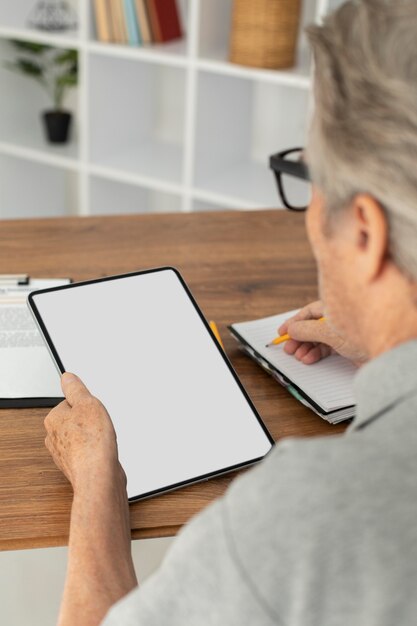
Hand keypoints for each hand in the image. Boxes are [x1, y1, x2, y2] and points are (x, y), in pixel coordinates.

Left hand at [44, 372, 121, 490]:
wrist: (98, 475)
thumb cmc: (92, 442)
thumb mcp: (87, 403)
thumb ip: (76, 388)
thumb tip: (67, 377)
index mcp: (53, 419)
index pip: (70, 402)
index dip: (86, 404)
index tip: (93, 409)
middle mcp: (54, 437)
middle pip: (76, 419)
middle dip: (90, 421)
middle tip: (99, 424)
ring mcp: (64, 453)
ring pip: (82, 436)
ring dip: (94, 436)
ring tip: (102, 438)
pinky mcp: (75, 465)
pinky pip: (87, 450)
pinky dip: (95, 449)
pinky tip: (103, 451)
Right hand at [278, 300, 366, 365]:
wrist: (386, 353)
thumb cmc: (364, 335)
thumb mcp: (328, 332)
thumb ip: (307, 330)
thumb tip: (292, 329)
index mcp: (335, 307)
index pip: (309, 312)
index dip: (294, 322)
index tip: (283, 331)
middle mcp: (339, 318)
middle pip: (312, 326)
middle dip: (299, 337)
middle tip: (288, 347)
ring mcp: (343, 332)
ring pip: (318, 338)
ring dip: (306, 347)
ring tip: (297, 355)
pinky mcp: (347, 345)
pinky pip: (326, 348)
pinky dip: (316, 353)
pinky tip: (309, 359)